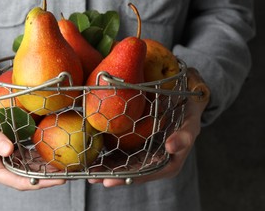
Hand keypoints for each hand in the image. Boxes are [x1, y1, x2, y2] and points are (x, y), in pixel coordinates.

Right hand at [0, 79, 65, 190]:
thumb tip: (8, 151)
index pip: (17, 181)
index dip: (39, 183)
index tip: (58, 179)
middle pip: (26, 178)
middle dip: (47, 178)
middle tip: (69, 173)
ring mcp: (5, 158)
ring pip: (29, 169)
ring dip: (47, 169)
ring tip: (67, 165)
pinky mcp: (11, 150)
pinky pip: (29, 157)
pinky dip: (42, 157)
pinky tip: (55, 152)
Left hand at [88, 90, 208, 186]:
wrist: (183, 98)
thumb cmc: (188, 113)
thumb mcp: (191, 123)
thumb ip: (185, 136)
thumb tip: (172, 147)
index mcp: (167, 163)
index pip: (145, 174)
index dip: (127, 178)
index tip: (110, 181)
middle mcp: (152, 161)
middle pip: (129, 172)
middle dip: (110, 175)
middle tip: (91, 177)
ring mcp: (142, 152)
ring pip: (122, 163)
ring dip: (104, 166)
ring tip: (87, 168)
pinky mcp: (134, 142)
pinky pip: (119, 149)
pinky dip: (106, 151)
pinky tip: (92, 151)